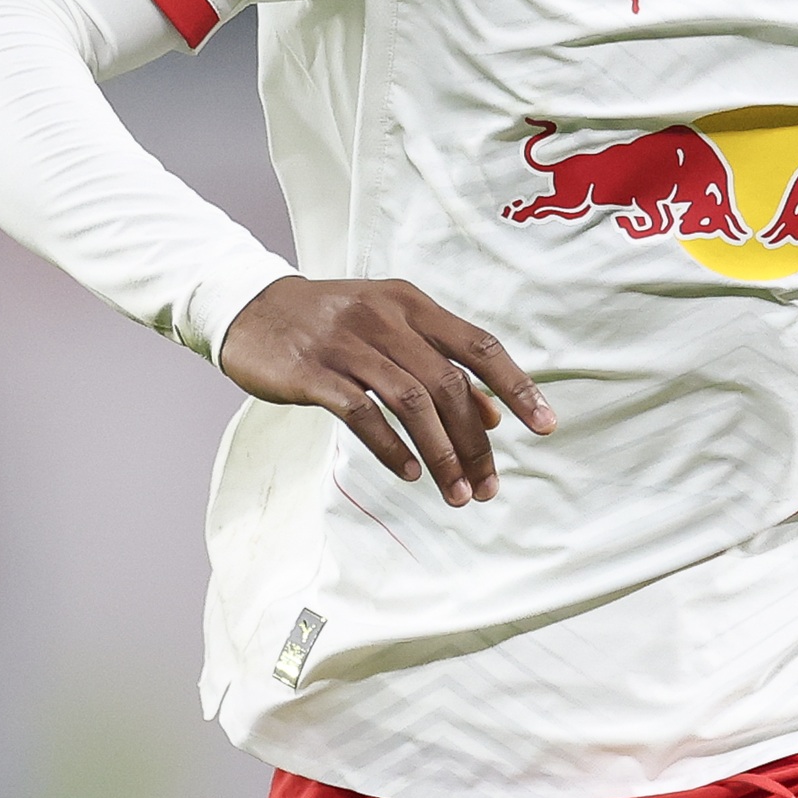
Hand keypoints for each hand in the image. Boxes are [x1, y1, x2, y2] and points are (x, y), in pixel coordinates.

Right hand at [220, 276, 555, 506]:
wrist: (251, 308)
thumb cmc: (332, 323)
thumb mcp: (391, 327)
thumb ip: (441, 365)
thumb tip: (494, 416)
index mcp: (413, 304)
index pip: (480, 345)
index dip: (517, 386)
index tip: (546, 426)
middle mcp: (386, 318)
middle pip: (449, 384)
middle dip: (476, 442)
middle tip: (488, 486)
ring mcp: (348, 344)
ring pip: (411, 402)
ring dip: (442, 454)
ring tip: (456, 494)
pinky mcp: (312, 372)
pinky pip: (362, 413)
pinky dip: (392, 447)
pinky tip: (411, 474)